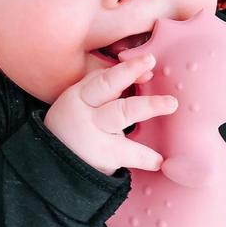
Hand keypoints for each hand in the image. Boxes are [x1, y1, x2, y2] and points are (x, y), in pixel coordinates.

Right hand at [44, 53, 177, 175]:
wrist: (54, 167)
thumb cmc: (75, 125)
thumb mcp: (83, 102)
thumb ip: (111, 86)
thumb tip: (148, 73)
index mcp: (79, 95)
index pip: (103, 78)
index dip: (127, 69)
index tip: (149, 60)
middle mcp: (84, 112)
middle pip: (110, 91)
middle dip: (130, 75)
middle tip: (153, 64)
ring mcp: (92, 135)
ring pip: (120, 114)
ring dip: (147, 106)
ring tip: (171, 103)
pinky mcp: (101, 157)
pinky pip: (126, 153)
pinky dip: (144, 157)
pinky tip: (160, 160)